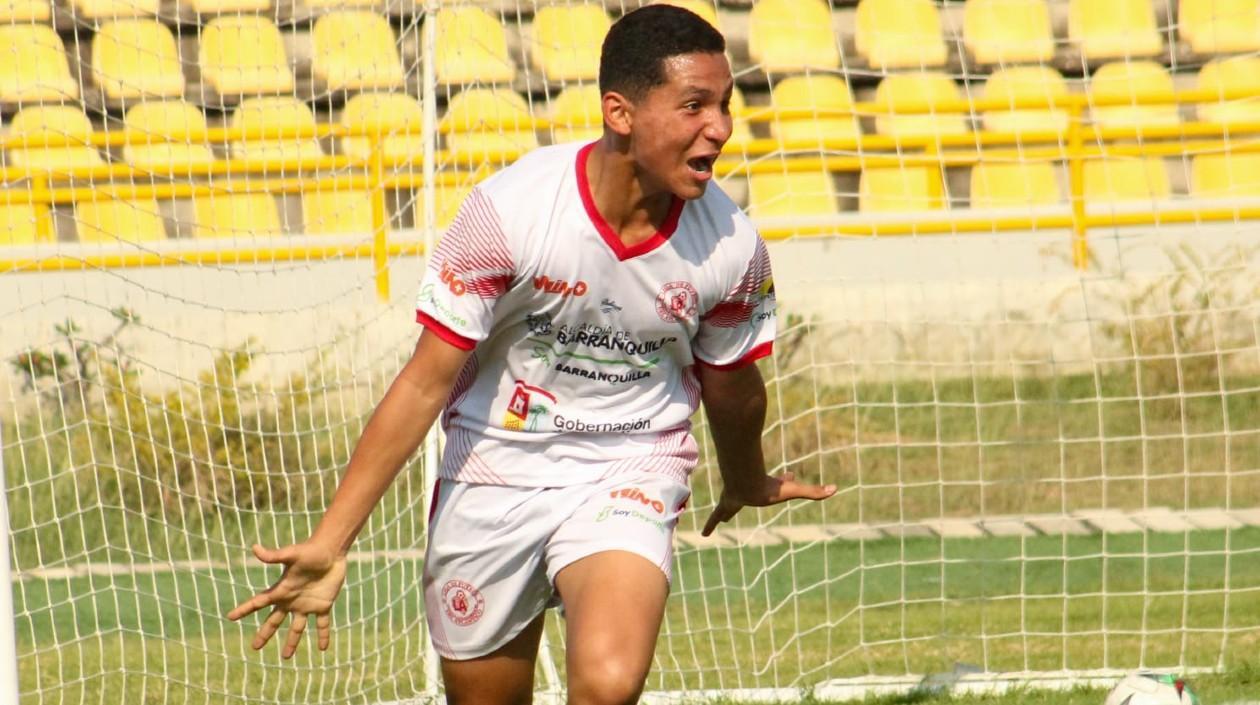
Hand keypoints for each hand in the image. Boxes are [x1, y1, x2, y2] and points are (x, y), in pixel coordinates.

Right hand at [226, 542, 347, 658]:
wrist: (331, 551)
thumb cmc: (310, 551)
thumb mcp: (291, 554)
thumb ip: (273, 555)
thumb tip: (255, 548)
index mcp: (281, 590)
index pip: (259, 602)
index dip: (244, 609)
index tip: (230, 617)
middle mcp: (291, 601)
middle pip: (274, 621)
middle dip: (264, 633)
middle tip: (255, 647)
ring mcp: (307, 605)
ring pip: (297, 628)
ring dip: (292, 642)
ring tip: (286, 657)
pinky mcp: (323, 605)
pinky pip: (322, 624)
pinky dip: (323, 635)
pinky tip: (322, 648)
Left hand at [701, 471, 836, 536]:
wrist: (742, 481)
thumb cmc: (766, 486)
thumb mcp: (792, 490)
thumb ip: (812, 491)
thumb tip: (835, 489)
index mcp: (765, 489)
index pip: (778, 484)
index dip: (787, 480)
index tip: (791, 474)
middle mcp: (749, 493)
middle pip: (755, 497)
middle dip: (752, 501)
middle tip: (744, 505)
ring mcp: (734, 497)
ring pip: (728, 507)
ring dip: (724, 513)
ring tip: (720, 519)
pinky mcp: (725, 503)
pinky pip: (715, 517)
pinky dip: (710, 525)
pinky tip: (703, 533)